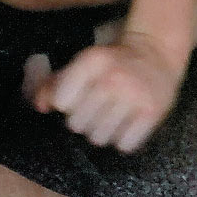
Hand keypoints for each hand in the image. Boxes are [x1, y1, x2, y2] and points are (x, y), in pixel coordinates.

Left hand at [32, 32, 186, 152]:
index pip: (62, 101)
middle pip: (77, 124)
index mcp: (91, 61)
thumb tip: (40, 107)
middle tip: (92, 112)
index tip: (72, 101)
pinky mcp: (153, 112)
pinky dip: (122, 140)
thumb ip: (55, 83)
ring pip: (100, 138)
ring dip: (100, 134)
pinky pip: (125, 144)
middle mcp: (112, 78)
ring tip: (108, 120)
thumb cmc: (111, 62)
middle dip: (81, 121)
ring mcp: (134, 96)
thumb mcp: (83, 63)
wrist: (156, 52)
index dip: (64, 105)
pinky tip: (125, 126)